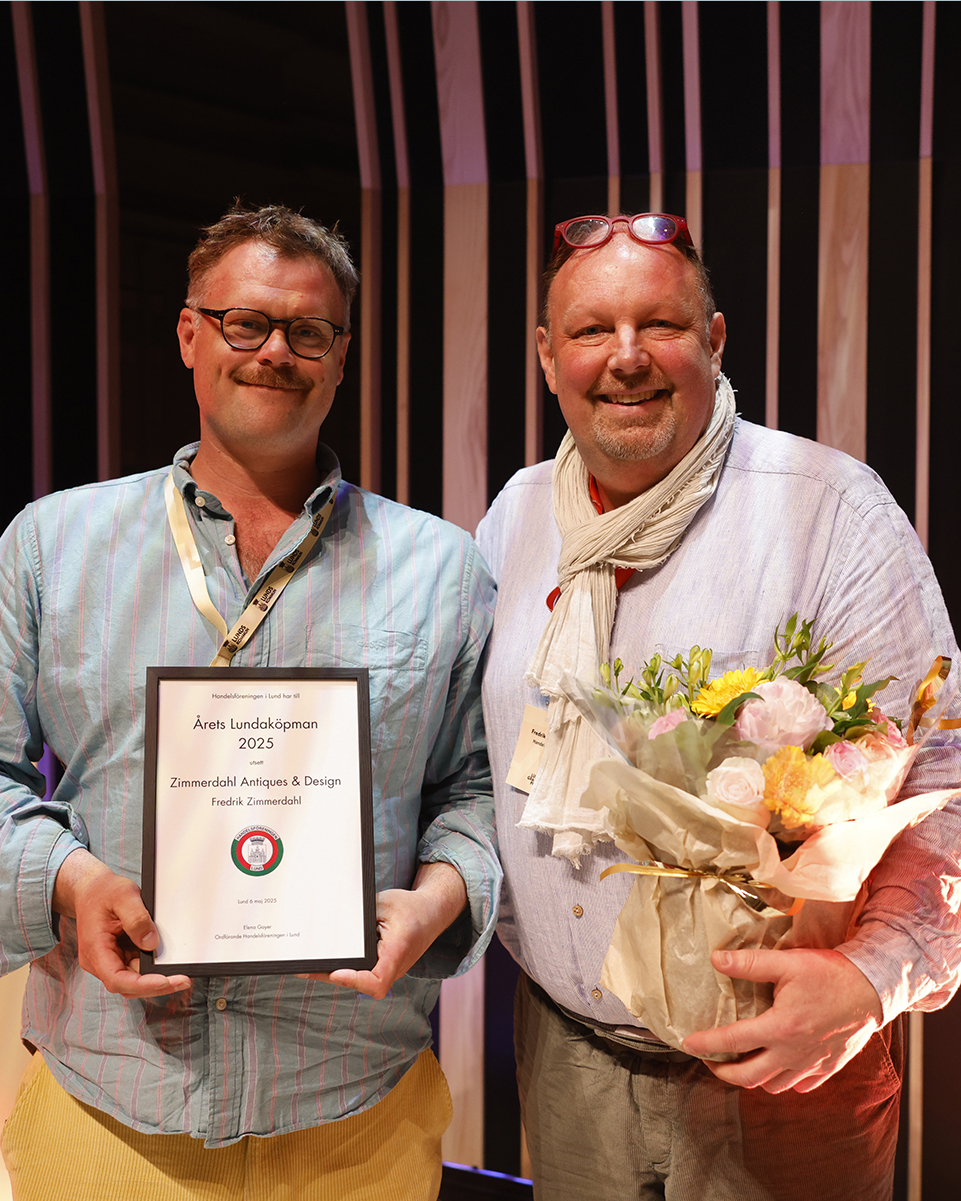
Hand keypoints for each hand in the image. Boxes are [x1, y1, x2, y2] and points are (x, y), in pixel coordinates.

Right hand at [53, 849, 190, 998]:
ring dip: (154, 980)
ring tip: (179, 976)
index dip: (143, 985)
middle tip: (183, 981)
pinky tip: (166, 963)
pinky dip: (150, 969)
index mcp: (95, 950)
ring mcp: (107, 960)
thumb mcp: (124, 896)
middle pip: (127, 985)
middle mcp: (98, 961)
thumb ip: (137, 919)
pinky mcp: (116, 956)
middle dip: (155, 986)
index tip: (166, 981)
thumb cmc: (103, 891)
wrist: (91, 888)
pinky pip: (134, 968)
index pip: (117, 979)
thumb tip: (151, 943)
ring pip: (132, 980)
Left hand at [298, 861, 467, 999]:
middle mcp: (395, 967)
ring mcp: (390, 970)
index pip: (377, 980)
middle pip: (362, 983)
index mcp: (397, 951)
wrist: (433, 912)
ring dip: (336, 974)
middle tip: (304, 968)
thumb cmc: (410, 907)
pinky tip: (328, 961)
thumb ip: (361, 917)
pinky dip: (346, 968)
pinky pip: (364, 973)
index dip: (355, 980)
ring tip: (308, 966)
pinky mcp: (385, 966)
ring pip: (361, 980)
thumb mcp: (384, 903)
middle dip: (332, 976)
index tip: (336, 972)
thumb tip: (332, 926)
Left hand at [681, 947, 883, 1093]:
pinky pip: (800, 1086)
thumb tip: (716, 960)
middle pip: (749, 1077)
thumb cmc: (830, 974)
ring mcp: (812, 1064)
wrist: (873, 990)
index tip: (688, 1043)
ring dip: (753, 1079)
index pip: (733, 1041)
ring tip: (741, 1063)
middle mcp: (793, 1054)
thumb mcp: (787, 962)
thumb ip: (750, 963)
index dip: (707, 1043)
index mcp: (780, 1028)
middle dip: (724, 1072)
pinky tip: (777, 1068)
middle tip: (711, 1060)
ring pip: (774, 1086)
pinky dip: (783, 1081)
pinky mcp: (828, 1068)